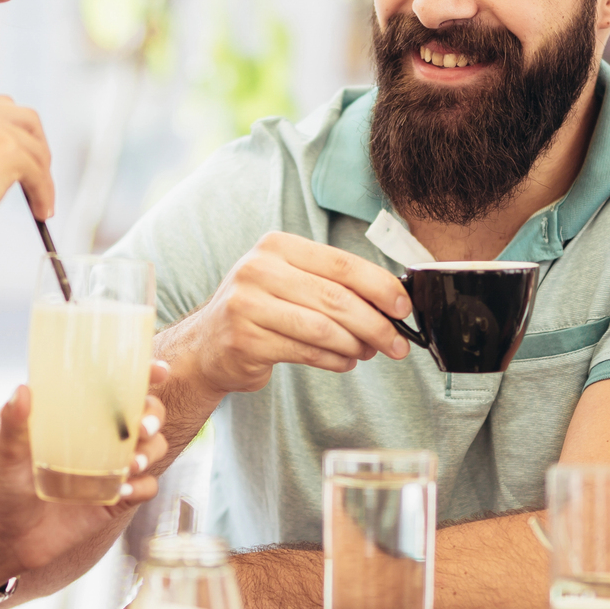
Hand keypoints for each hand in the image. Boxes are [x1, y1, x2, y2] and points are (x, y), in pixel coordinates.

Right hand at [0, 90, 52, 253]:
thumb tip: (8, 148)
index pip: (1, 108)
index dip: (17, 133)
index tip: (23, 151)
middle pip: (27, 120)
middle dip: (37, 148)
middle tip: (39, 173)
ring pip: (36, 149)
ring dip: (43, 177)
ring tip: (39, 199)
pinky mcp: (8, 151)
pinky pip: (39, 173)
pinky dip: (44, 194)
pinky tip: (39, 209)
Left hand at [0, 364, 171, 593]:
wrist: (9, 538)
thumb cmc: (6, 487)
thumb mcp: (8, 455)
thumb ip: (14, 425)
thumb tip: (23, 391)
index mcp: (82, 418)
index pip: (119, 389)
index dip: (144, 376)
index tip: (158, 371)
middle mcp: (104, 440)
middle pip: (148, 416)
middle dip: (154, 416)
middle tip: (141, 428)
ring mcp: (114, 469)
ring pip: (154, 450)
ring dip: (151, 452)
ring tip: (131, 465)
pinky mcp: (119, 499)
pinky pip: (146, 488)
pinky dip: (142, 487)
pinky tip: (122, 491)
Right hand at [171, 232, 412, 394]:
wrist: (207, 345)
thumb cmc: (261, 310)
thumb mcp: (290, 282)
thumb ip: (333, 285)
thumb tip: (391, 303)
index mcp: (276, 246)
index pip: (341, 263)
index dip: (379, 286)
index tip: (403, 307)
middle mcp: (258, 269)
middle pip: (336, 298)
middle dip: (376, 324)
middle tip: (398, 343)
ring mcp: (247, 305)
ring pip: (324, 328)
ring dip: (357, 345)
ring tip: (369, 352)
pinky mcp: (246, 340)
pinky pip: (307, 352)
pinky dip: (335, 360)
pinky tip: (345, 362)